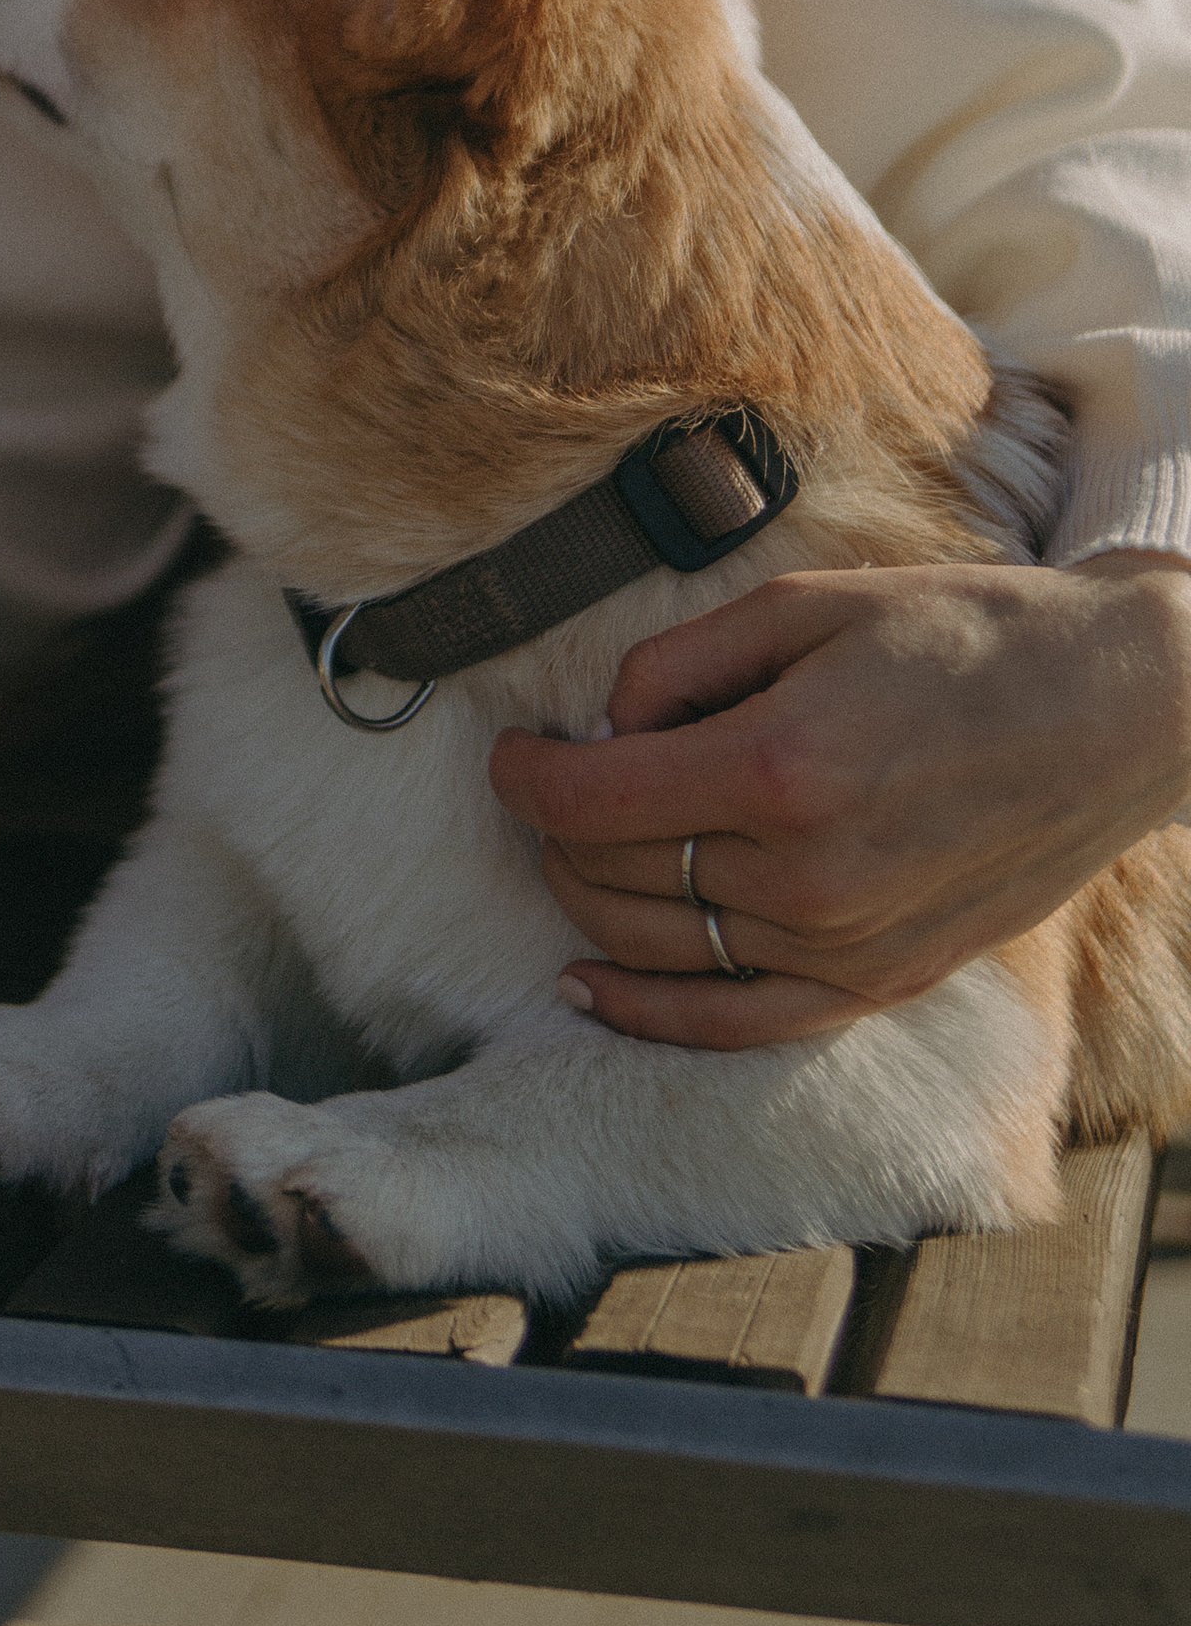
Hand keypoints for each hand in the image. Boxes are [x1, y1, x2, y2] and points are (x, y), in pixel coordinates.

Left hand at [487, 554, 1190, 1046]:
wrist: (1114, 708)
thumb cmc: (962, 636)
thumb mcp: (806, 604)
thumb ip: (681, 665)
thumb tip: (601, 729)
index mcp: (782, 766)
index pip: (593, 799)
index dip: (526, 776)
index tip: (511, 752)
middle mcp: (807, 874)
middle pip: (615, 871)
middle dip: (555, 825)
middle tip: (553, 779)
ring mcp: (846, 944)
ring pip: (656, 944)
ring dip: (586, 898)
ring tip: (571, 848)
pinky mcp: (880, 982)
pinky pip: (734, 1020)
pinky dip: (647, 1011)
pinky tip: (588, 986)